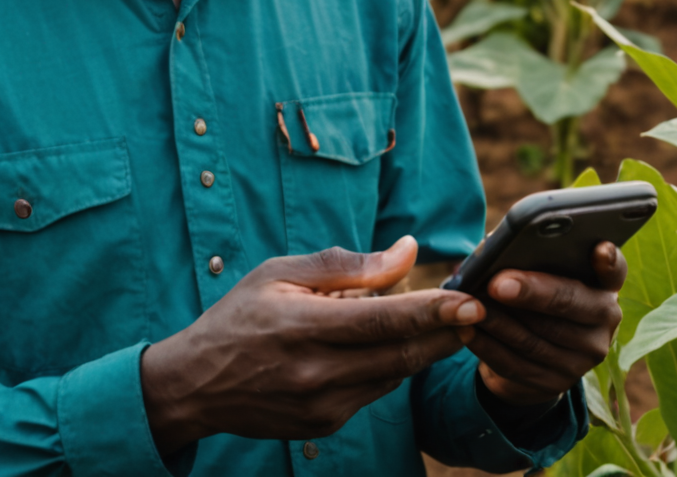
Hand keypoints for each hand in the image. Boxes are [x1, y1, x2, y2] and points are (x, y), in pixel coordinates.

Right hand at [139, 236, 484, 456]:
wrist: (195, 386)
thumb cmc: (239, 318)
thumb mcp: (280, 274)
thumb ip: (348, 265)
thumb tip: (409, 251)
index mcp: (302, 328)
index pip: (383, 320)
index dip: (433, 311)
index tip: (472, 300)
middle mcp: (315, 373)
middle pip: (400, 353)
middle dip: (447, 333)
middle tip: (480, 308)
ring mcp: (322, 406)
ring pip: (394, 374)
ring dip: (424, 347)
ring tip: (442, 319)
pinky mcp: (326, 425)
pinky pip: (375, 390)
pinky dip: (391, 365)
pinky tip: (391, 342)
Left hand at [469, 242, 626, 406]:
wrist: (537, 354)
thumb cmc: (537, 297)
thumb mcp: (545, 276)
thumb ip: (533, 259)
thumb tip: (496, 249)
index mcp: (604, 286)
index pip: (615, 270)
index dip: (609, 260)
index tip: (599, 248)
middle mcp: (605, 321)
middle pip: (569, 303)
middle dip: (531, 292)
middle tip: (497, 283)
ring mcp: (584, 357)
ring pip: (537, 337)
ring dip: (499, 320)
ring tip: (471, 304)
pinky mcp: (558, 382)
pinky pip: (517, 363)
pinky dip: (488, 346)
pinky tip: (467, 329)